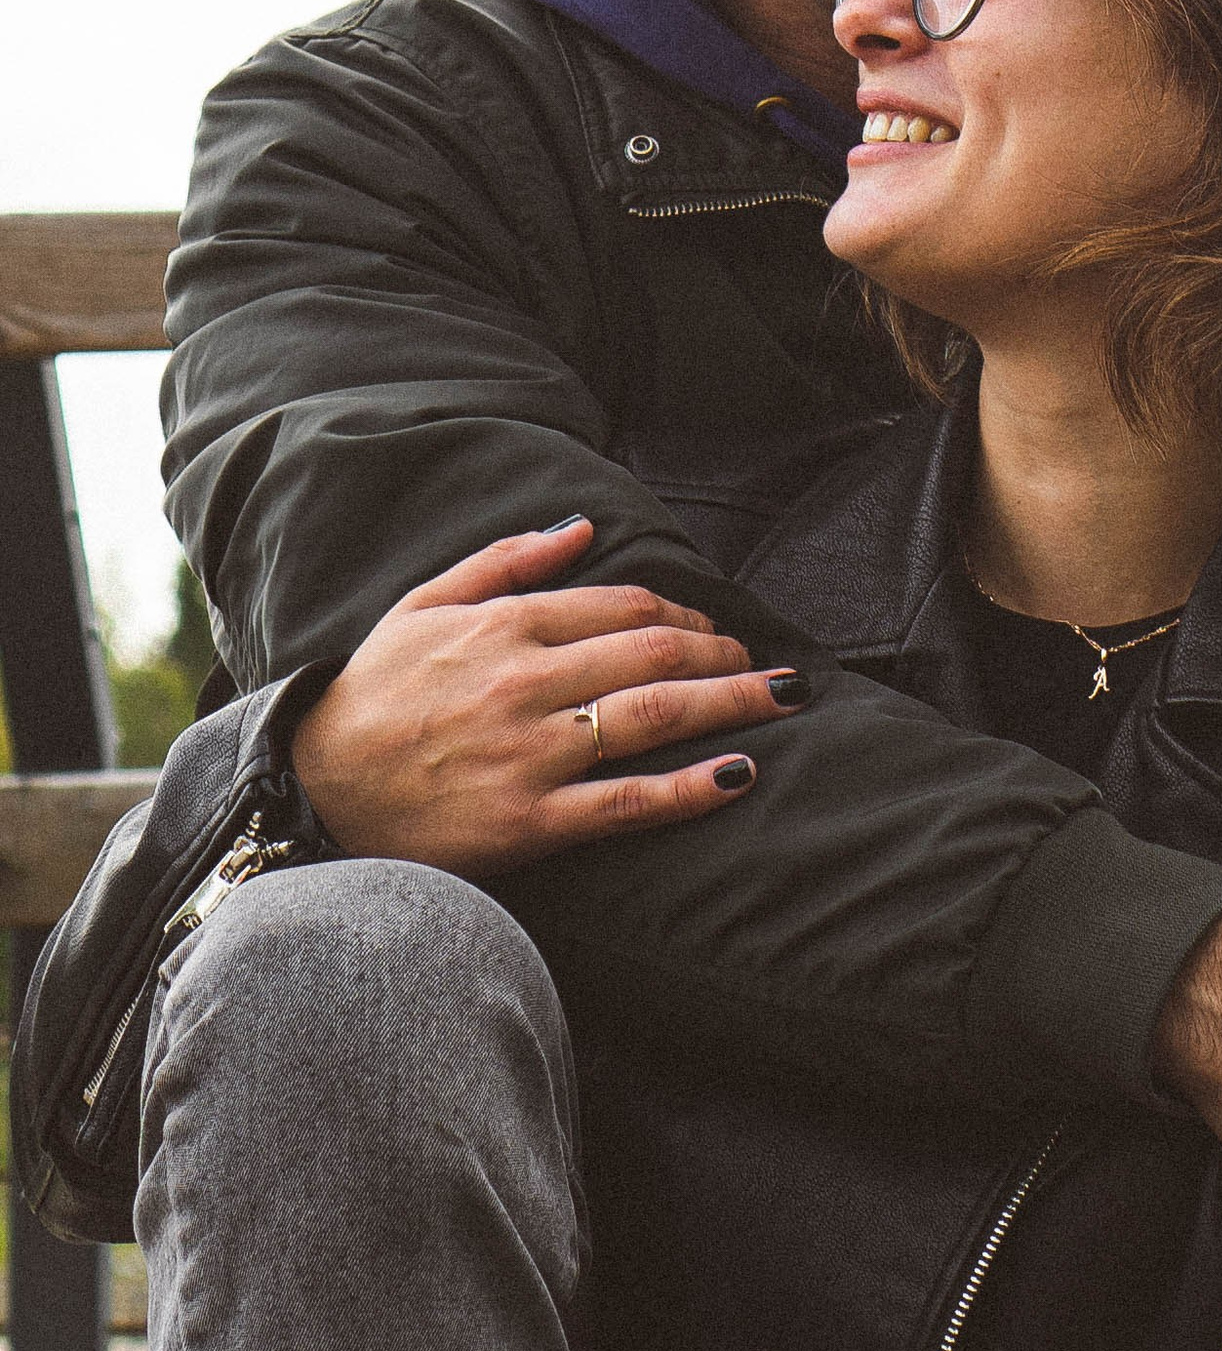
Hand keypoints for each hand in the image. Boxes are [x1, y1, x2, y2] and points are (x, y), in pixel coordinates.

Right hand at [290, 521, 808, 874]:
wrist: (308, 794)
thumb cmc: (369, 697)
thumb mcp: (422, 607)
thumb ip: (504, 561)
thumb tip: (582, 527)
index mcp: (502, 626)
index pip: (622, 604)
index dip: (685, 610)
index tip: (714, 625)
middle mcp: (523, 682)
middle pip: (656, 651)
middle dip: (728, 652)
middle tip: (769, 664)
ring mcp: (529, 753)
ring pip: (656, 715)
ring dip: (734, 701)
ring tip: (785, 698)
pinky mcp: (529, 822)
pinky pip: (628, 800)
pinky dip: (691, 788)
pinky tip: (740, 774)